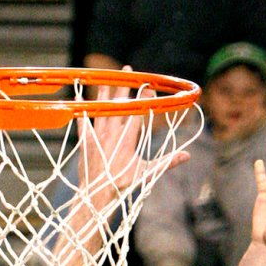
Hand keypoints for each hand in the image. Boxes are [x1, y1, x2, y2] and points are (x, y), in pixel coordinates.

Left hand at [78, 77, 189, 208]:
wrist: (97, 195)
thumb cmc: (123, 185)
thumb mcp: (147, 174)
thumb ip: (167, 162)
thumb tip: (187, 156)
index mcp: (127, 139)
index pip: (138, 113)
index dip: (144, 98)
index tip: (150, 86)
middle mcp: (111, 134)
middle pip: (119, 104)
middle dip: (125, 86)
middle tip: (128, 70)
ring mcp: (97, 137)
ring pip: (101, 109)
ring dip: (104, 93)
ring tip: (106, 79)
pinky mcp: (85, 143)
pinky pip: (83, 123)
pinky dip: (81, 111)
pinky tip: (79, 98)